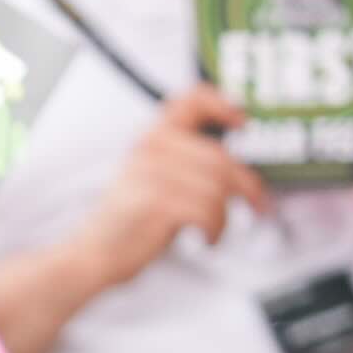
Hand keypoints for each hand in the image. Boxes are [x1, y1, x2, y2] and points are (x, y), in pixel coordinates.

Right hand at [85, 84, 269, 284]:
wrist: (96, 254)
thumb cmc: (133, 219)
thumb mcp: (156, 177)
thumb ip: (186, 159)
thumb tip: (236, 160)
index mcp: (153, 136)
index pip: (191, 98)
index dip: (223, 106)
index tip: (242, 123)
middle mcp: (150, 147)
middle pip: (221, 157)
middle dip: (247, 185)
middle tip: (256, 204)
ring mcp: (150, 172)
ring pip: (218, 186)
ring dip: (226, 214)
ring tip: (216, 228)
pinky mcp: (155, 201)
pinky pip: (208, 209)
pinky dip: (215, 228)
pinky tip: (207, 237)